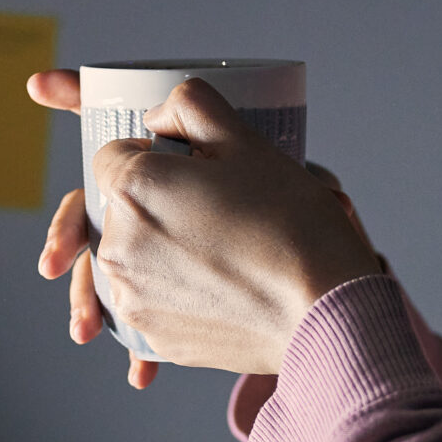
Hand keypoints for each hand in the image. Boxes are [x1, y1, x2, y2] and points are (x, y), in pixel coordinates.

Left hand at [28, 70, 381, 383]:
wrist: (325, 312)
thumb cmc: (291, 225)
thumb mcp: (246, 142)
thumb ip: (190, 105)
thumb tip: (158, 118)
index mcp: (130, 189)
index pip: (115, 156)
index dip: (158, 157)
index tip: (200, 174)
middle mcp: (115, 247)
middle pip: (122, 208)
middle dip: (159, 204)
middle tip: (222, 212)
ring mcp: (130, 298)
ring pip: (136, 255)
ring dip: (166, 248)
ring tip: (227, 252)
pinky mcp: (152, 336)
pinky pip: (153, 299)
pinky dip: (180, 291)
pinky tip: (225, 287)